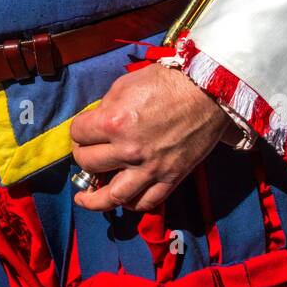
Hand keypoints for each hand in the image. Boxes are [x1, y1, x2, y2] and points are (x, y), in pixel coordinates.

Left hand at [70, 63, 230, 213]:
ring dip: (94, 200)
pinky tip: (122, 201)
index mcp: (114, 122)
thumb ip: (106, 107)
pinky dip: (131, 204)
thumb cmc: (168, 82)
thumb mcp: (126, 84)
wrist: (209, 92)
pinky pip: (146, 201)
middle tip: (86, 151)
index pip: (78, 134)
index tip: (83, 129)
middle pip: (89, 162)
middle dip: (83, 155)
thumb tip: (95, 123)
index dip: (78, 130)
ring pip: (113, 196)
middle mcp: (129, 149)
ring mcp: (150, 168)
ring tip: (84, 199)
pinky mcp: (171, 178)